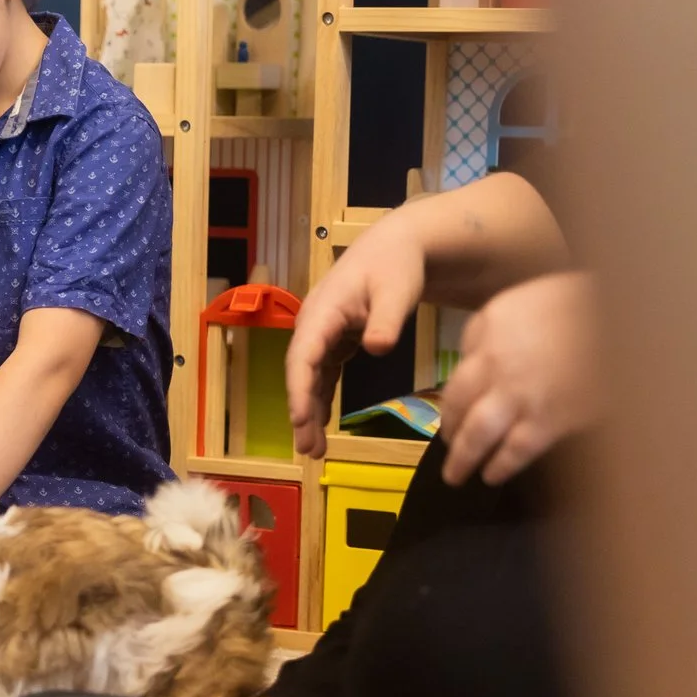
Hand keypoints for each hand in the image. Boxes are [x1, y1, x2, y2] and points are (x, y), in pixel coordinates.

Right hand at [285, 208, 429, 457]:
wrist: (398, 247)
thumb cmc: (397, 265)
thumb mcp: (397, 290)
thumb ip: (386, 321)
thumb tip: (376, 349)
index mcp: (323, 311)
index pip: (303, 355)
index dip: (298, 389)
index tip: (299, 419)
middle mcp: (315, 323)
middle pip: (301, 372)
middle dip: (302, 411)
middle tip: (308, 450)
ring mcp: (323, 333)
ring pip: (310, 377)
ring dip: (310, 411)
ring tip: (313, 449)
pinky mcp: (335, 340)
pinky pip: (323, 374)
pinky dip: (321, 399)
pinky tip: (322, 425)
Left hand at [440, 272, 602, 484]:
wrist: (624, 317)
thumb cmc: (580, 302)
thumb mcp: (525, 299)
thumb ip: (493, 328)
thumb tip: (474, 357)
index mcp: (489, 327)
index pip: (457, 369)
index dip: (451, 397)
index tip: (452, 411)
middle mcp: (495, 362)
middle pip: (457, 404)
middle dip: (449, 429)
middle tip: (449, 445)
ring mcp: (520, 394)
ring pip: (477, 434)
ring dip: (463, 458)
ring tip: (457, 474)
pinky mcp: (549, 419)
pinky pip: (515, 450)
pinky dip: (501, 466)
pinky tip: (493, 474)